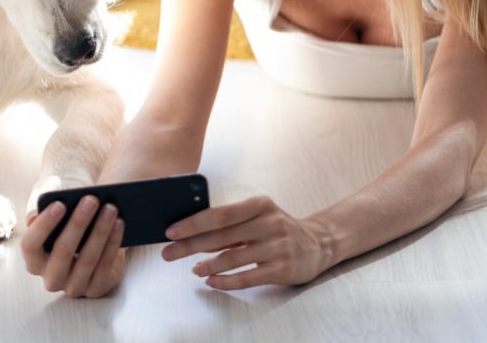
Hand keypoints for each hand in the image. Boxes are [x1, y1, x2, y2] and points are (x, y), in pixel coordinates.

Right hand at [20, 195, 126, 297]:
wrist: (93, 251)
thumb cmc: (70, 232)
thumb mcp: (55, 224)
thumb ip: (44, 217)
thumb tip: (36, 216)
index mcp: (34, 261)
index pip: (30, 245)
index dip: (44, 225)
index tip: (60, 204)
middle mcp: (51, 278)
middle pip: (62, 252)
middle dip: (78, 223)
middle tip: (91, 200)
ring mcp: (73, 287)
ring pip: (87, 259)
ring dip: (100, 231)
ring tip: (110, 208)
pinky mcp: (96, 289)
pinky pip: (105, 265)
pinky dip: (113, 242)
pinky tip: (119, 223)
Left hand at [160, 196, 331, 289]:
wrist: (318, 244)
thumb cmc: (278, 228)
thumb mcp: (259, 215)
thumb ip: (232, 222)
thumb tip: (192, 232)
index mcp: (260, 205)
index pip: (221, 214)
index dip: (193, 223)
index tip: (171, 231)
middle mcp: (270, 223)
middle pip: (221, 236)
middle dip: (190, 246)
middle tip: (168, 253)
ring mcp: (277, 247)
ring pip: (232, 259)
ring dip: (207, 265)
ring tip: (192, 269)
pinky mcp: (282, 269)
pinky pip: (246, 278)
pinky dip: (225, 281)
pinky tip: (211, 281)